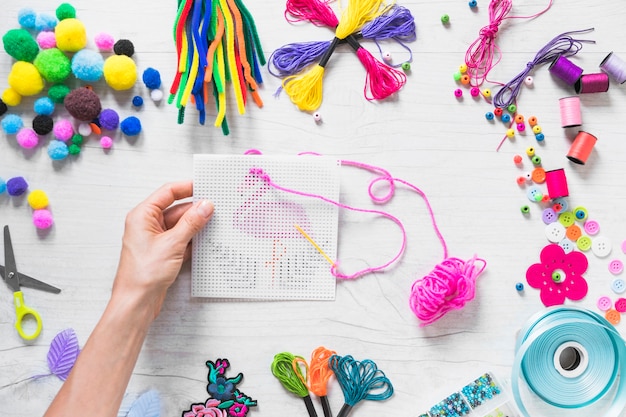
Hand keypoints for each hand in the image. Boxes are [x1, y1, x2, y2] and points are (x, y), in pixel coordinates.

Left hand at [112, 181, 213, 319]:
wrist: (137, 302)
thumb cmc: (142, 275)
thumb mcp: (172, 244)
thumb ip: (191, 223)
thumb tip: (205, 207)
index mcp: (142, 216)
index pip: (167, 193)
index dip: (186, 188)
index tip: (203, 186)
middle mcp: (147, 225)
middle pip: (176, 209)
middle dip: (195, 210)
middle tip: (214, 210)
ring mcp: (155, 239)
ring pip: (180, 225)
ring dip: (195, 226)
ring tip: (212, 225)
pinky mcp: (163, 252)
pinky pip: (181, 239)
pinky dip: (192, 240)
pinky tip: (203, 241)